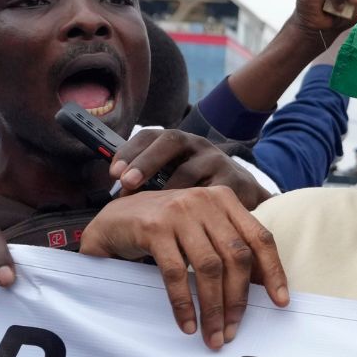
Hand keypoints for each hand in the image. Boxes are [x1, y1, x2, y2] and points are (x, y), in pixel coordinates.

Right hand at [78, 186, 289, 348]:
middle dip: (238, 299)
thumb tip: (262, 284)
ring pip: (208, 268)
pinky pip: (175, 274)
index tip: (281, 302)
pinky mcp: (153, 228)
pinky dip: (184, 303)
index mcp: (225, 200)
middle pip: (236, 257)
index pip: (260, 238)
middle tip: (233, 330)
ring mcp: (179, 213)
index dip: (273, 271)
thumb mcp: (203, 229)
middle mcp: (206, 202)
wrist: (114, 218)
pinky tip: (188, 324)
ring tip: (213, 334)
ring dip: (213, 307)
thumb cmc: (165, 228)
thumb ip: (230, 246)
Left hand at [111, 128, 272, 207]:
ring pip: (189, 170)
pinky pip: (211, 193)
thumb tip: (113, 202)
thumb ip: (148, 183)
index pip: (149, 136)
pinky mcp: (235, 180)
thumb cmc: (198, 188)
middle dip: (146, 161)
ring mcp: (218, 160)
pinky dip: (194, 206)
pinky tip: (182, 220)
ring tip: (153, 209)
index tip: (114, 174)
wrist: (243, 195)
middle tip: (128, 182)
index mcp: (177, 143)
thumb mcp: (172, 179)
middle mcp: (197, 145)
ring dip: (166, 190)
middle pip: (170, 141)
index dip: (129, 151)